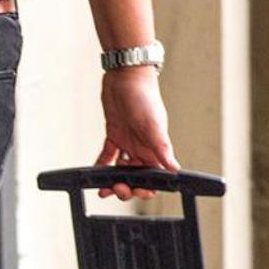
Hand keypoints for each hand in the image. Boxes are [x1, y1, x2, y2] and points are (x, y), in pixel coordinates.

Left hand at [94, 66, 177, 199]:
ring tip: (102, 188)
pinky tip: (94, 173)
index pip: (155, 174)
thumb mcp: (154, 125)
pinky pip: (107, 156)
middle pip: (137, 175)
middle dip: (127, 186)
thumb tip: (174, 169)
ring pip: (122, 169)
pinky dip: (101, 166)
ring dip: (113, 179)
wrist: (126, 77)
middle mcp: (143, 147)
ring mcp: (128, 142)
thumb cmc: (144, 96)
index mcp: (156, 147)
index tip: (136, 191)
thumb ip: (162, 148)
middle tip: (115, 188)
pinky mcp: (114, 135)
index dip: (147, 186)